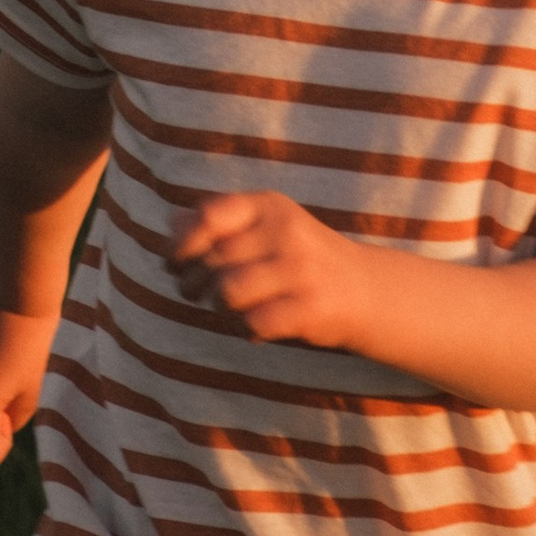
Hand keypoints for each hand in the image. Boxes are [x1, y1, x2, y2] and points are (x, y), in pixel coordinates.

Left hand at [172, 191, 376, 350]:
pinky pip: (255, 322)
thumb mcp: (265, 226)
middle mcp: (286, 231)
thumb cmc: (298, 258)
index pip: (209, 217)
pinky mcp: (312, 307)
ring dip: (220, 307)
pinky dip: (247, 329)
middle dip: (193, 282)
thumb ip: (218, 221)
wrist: (365, 289)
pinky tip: (256, 326)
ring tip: (229, 309)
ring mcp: (301, 269)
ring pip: (229, 292)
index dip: (182, 243)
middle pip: (214, 260)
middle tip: (193, 293)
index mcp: (269, 205)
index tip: (174, 262)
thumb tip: (170, 224)